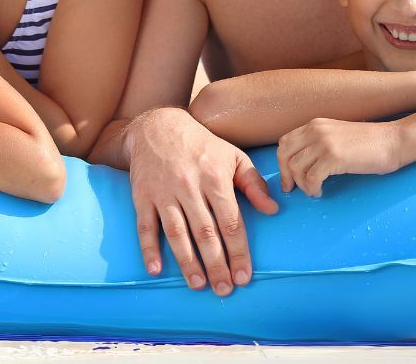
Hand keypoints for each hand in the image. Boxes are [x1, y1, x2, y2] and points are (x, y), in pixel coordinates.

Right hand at [127, 107, 277, 295]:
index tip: (245, 276)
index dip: (239, 252)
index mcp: (214, 177)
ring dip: (188, 262)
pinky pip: (145, 226)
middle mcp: (189, 185)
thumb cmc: (201, 145)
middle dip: (217, 264)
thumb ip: (253, 183)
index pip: (230, 222)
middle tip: (224, 289)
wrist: (157, 126)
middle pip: (205, 232)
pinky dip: (149, 249)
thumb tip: (273, 210)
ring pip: (177, 233)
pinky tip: (156, 269)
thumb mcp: (232, 155)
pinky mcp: (142, 196)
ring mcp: (164, 191)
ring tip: (199, 285)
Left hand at [277, 118, 402, 196]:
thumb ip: (318, 143)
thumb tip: (301, 164)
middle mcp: (315, 131)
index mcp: (315, 125)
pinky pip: (311, 178)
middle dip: (286, 176)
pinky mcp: (334, 157)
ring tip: (314, 191)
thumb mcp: (336, 135)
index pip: (285, 142)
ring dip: (302, 185)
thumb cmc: (368, 143)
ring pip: (295, 168)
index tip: (288, 179)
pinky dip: (312, 189)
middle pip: (285, 155)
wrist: (392, 141)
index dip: (282, 163)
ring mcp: (324, 143)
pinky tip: (321, 192)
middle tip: (294, 190)